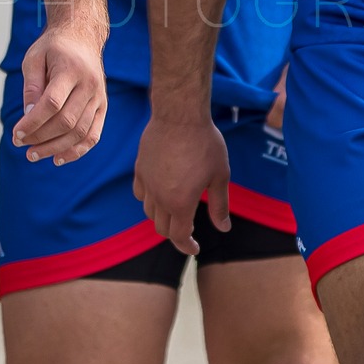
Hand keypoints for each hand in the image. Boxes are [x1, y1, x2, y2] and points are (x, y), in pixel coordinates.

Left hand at [12, 23, 106, 165]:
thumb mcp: (34, 57)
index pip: (52, 103)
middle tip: (20, 144)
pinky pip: (93, 135)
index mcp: (70, 69)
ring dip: (55, 148)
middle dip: (41, 137)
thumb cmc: (53, 48)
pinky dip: (77, 151)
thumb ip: (31, 86)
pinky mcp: (103, 107)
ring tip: (33, 155)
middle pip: (66, 120)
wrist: (82, 37)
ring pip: (80, 132)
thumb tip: (28, 115)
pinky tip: (58, 159)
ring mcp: (99, 97)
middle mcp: (89, 84)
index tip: (16, 134)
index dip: (33, 122)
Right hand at [133, 112, 229, 255]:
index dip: (188, 246)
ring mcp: (147, 182)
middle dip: (176, 233)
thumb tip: (223, 228)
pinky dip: (149, 199)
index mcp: (180, 203)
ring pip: (149, 212)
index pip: (179, 236)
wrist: (180, 114)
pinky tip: (160, 191)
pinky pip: (141, 193)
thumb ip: (219, 205)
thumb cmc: (205, 143)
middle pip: (162, 228)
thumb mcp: (220, 176)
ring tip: (176, 209)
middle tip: (189, 230)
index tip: (195, 248)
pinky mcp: (140, 168)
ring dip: (162, 217)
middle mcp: (159, 197)